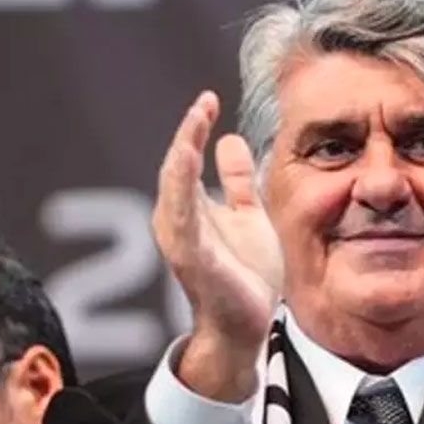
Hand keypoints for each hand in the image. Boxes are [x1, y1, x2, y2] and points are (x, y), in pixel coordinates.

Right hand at [153, 91, 283, 401]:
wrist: (246, 325)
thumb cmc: (243, 275)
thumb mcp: (247, 216)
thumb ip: (237, 181)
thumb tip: (229, 138)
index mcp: (189, 210)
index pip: (187, 160)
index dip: (195, 129)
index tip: (209, 99)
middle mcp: (177, 222)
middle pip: (177, 169)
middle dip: (188, 135)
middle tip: (203, 104)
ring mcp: (182, 241)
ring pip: (175, 190)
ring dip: (183, 156)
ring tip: (194, 125)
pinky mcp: (193, 261)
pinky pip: (184, 222)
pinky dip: (184, 194)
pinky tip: (190, 167)